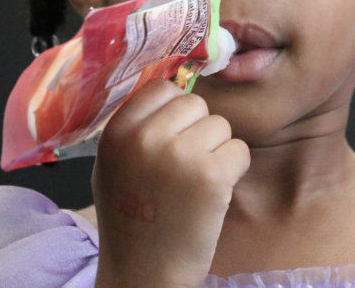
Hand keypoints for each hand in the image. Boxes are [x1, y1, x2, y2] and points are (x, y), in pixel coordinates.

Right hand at [91, 78, 250, 287]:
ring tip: (194, 183)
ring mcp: (179, 155)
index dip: (176, 110)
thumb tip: (175, 85)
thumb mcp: (115, 165)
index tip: (174, 135)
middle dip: (199, 131)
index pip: (162, 88)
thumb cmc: (133, 218)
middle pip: (196, 104)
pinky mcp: (210, 175)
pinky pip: (238, 150)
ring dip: (217, 151)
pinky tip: (212, 194)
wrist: (145, 272)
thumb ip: (138, 126)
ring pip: (221, 126)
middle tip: (185, 167)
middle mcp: (145, 139)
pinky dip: (233, 171)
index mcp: (117, 133)